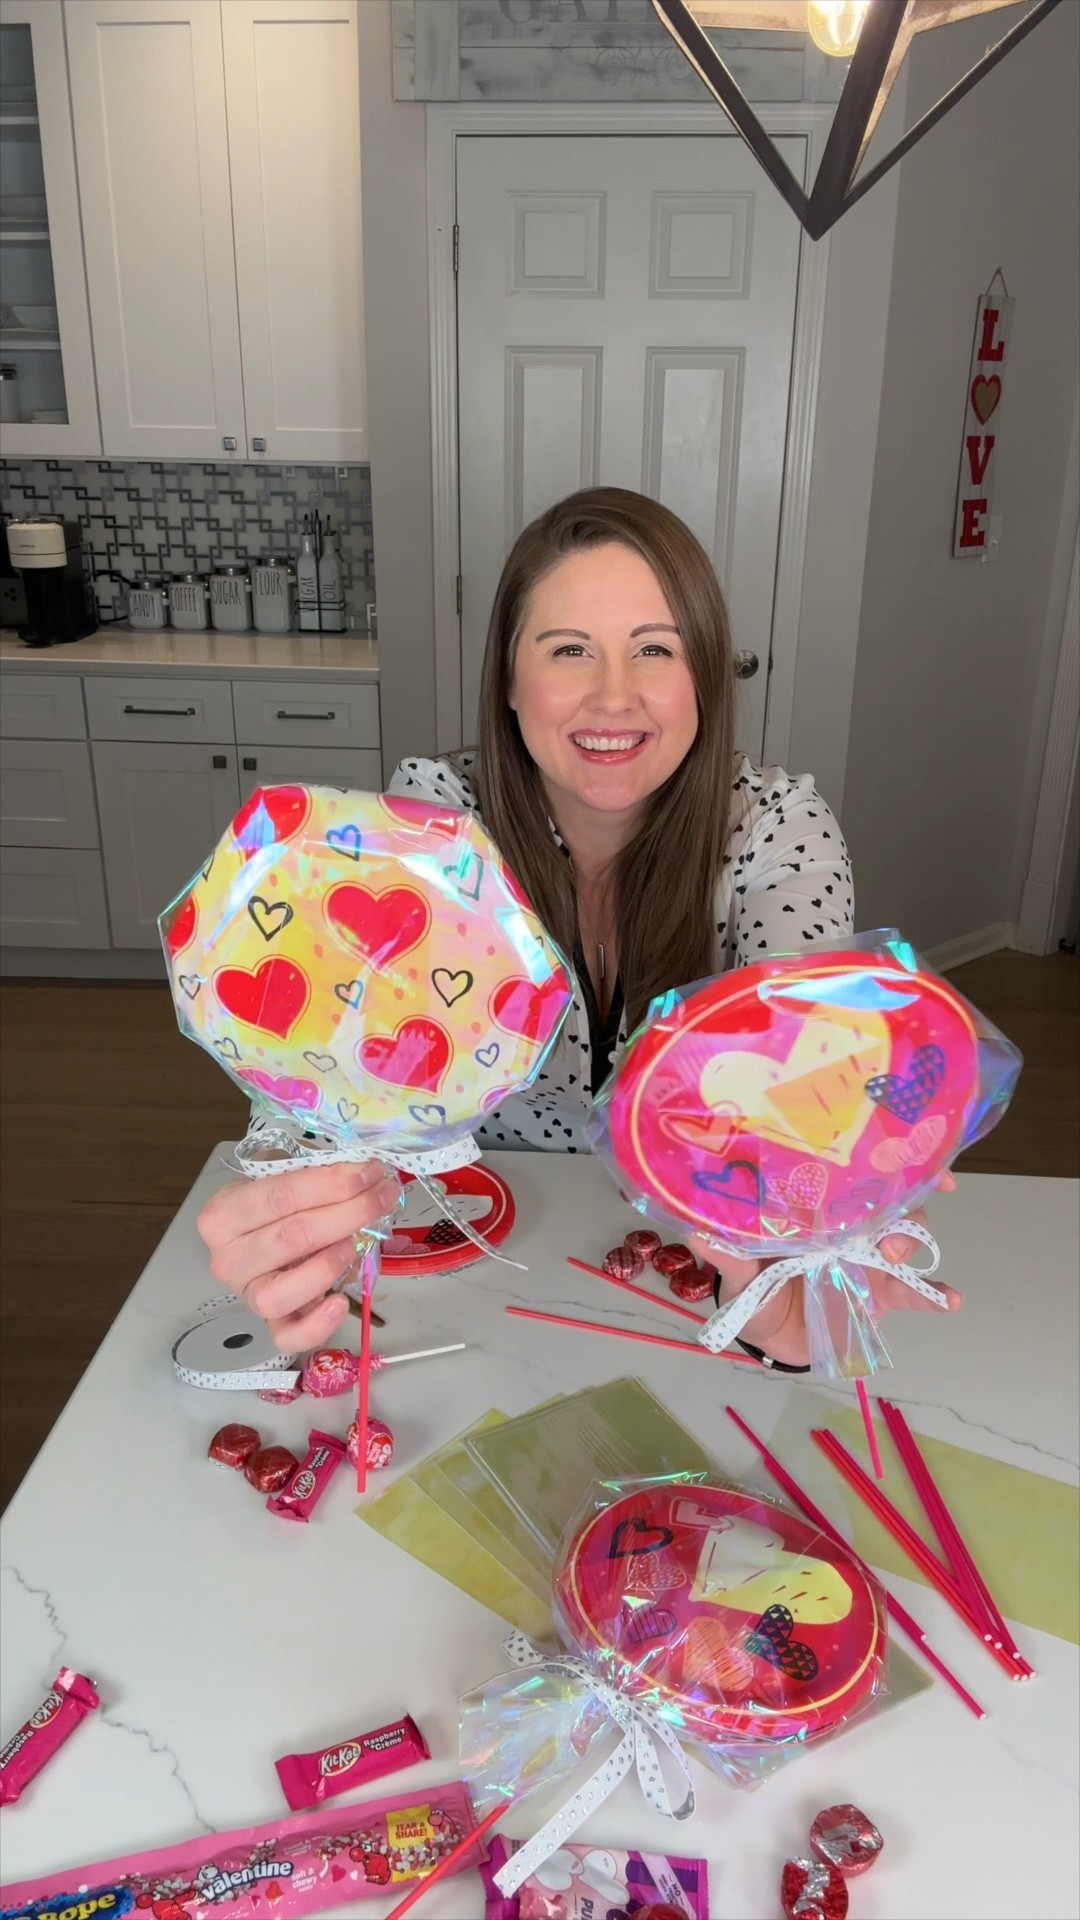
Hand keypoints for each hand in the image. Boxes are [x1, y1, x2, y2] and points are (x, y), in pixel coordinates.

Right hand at [197, 1161, 400, 1351]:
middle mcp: (228, 1258)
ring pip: (281, 1292)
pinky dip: (317, 1325)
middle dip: (348, 1213)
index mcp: (224, 1214)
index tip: (371, 1172)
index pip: (282, 1194)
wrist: (258, 1233)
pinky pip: (287, 1336)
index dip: (333, 1183)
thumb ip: (313, 1170)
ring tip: (356, 1244)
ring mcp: (247, 1294)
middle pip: (292, 1237)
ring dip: (328, 1265)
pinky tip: (340, 1302)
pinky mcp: (268, 1323)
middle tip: (383, 1196)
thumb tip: (365, 1169)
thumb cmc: (273, 1203)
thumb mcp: (281, 1175)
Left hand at [686, 1173, 960, 1368]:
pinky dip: (935, 1293)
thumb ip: (728, 1254)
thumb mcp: (740, 1277)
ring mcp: (868, 1258)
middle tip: (895, 1209)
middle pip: (884, 1198)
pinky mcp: (882, 1294)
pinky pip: (915, 1292)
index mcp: (813, 1211)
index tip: (892, 1139)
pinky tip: (951, 1298)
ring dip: (908, 1239)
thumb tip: (695, 1228)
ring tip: (896, 1255)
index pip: (845, 1173)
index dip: (870, 1154)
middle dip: (898, 1196)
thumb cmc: (756, 1295)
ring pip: (903, 1235)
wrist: (774, 1341)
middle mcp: (846, 1227)